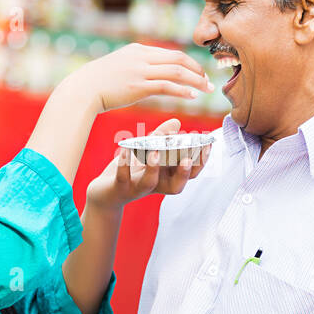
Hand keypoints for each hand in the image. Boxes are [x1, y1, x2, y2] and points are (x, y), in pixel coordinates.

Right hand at [65, 43, 211, 113]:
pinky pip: (168, 86)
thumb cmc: (97, 83)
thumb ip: (135, 68)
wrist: (82, 89)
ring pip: (177, 71)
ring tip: (207, 90)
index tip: (198, 73)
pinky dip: (183, 90)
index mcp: (138, 50)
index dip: (189, 62)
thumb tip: (147, 77)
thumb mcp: (118, 68)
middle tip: (208, 80)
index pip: (170, 52)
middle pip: (179, 58)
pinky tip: (193, 97)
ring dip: (196, 81)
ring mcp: (140, 70)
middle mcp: (141, 56)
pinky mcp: (139, 85)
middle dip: (197, 69)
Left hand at [86, 118, 211, 210]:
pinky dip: (124, 164)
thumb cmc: (131, 169)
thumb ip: (161, 137)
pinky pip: (122, 177)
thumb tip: (176, 122)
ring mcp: (138, 188)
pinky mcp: (120, 188)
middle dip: (183, 173)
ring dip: (153, 168)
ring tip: (155, 153)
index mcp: (167, 177)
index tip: (208, 145)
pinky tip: (124, 149)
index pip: (190, 174)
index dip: (201, 162)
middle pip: (176, 186)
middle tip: (187, 160)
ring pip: (150, 183)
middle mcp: (156, 185)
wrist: (106, 191)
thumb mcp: (147, 150)